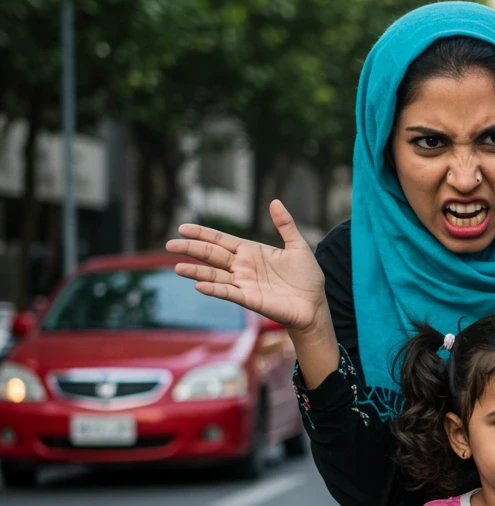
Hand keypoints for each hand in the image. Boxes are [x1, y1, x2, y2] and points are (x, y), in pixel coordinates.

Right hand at [166, 200, 326, 333]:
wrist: (315, 304)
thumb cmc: (307, 277)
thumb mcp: (298, 246)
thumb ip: (285, 225)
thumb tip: (275, 201)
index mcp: (251, 251)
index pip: (221, 240)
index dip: (202, 234)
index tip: (182, 228)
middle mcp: (243, 267)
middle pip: (212, 255)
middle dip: (191, 249)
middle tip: (169, 244)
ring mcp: (244, 283)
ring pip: (214, 275)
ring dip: (195, 272)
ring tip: (177, 267)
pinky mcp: (249, 299)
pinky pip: (228, 293)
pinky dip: (214, 289)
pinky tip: (199, 286)